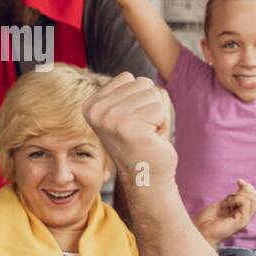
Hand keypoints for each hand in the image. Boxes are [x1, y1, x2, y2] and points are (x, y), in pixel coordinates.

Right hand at [82, 73, 177, 188]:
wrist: (147, 178)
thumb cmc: (143, 142)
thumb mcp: (128, 111)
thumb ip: (129, 90)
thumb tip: (138, 78)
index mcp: (91, 105)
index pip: (129, 77)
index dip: (140, 99)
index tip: (134, 123)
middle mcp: (97, 110)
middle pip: (143, 83)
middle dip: (151, 106)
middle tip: (144, 130)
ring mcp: (111, 118)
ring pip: (153, 94)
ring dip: (158, 115)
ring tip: (148, 134)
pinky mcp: (129, 126)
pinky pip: (161, 108)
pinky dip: (163, 123)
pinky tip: (153, 139)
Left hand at [194, 180, 255, 243]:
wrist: (200, 230)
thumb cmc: (208, 219)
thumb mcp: (223, 202)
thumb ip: (234, 196)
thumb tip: (243, 183)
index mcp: (243, 212)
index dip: (249, 187)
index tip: (238, 181)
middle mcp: (247, 216)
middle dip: (246, 190)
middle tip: (231, 195)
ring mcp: (245, 219)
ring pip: (255, 200)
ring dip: (239, 196)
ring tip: (227, 202)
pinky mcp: (242, 222)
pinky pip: (246, 203)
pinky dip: (235, 200)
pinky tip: (226, 206)